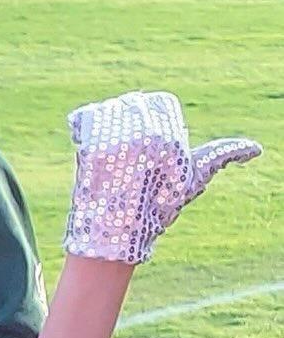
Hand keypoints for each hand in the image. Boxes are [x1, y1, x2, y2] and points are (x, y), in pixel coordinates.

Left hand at [62, 90, 262, 263]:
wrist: (116, 234)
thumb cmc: (156, 207)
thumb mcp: (193, 179)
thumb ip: (220, 157)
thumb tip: (256, 149)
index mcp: (174, 140)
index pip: (158, 103)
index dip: (147, 119)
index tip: (140, 143)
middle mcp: (150, 137)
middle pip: (131, 104)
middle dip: (124, 123)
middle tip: (119, 153)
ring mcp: (120, 143)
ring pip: (108, 110)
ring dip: (103, 124)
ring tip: (104, 151)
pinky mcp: (93, 149)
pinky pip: (83, 120)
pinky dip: (81, 128)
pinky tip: (85, 147)